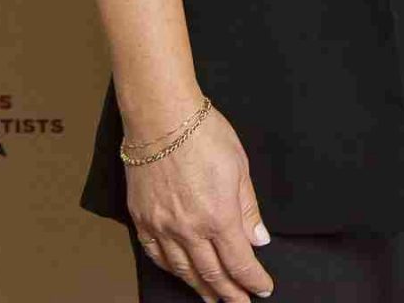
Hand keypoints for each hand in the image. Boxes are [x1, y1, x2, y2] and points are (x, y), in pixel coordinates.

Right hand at [126, 107, 272, 300]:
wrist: (161, 118)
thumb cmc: (203, 135)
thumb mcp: (240, 168)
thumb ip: (248, 210)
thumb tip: (259, 239)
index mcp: (218, 216)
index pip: (239, 262)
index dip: (252, 280)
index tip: (262, 289)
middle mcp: (188, 229)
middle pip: (211, 274)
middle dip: (229, 293)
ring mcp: (161, 227)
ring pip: (183, 270)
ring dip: (201, 288)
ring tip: (213, 297)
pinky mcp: (141, 220)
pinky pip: (156, 256)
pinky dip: (172, 270)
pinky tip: (180, 274)